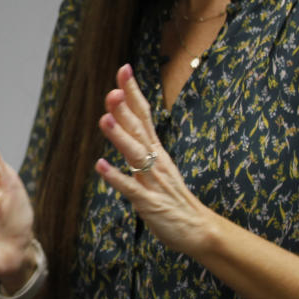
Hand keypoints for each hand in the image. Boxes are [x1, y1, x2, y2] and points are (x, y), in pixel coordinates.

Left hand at [95, 64, 213, 255]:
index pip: (144, 114)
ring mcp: (154, 181)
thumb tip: (120, 122)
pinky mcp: (150, 203)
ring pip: (135, 155)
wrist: (197, 229)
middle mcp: (156, 160)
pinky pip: (131, 188)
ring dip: (119, 137)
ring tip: (104, 119)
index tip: (124, 69)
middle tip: (111, 90)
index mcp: (157, 150)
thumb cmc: (172, 197)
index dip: (133, 92)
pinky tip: (100, 166)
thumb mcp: (156, 166)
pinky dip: (116, 177)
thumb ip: (140, 145)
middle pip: (139, 129)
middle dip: (124, 109)